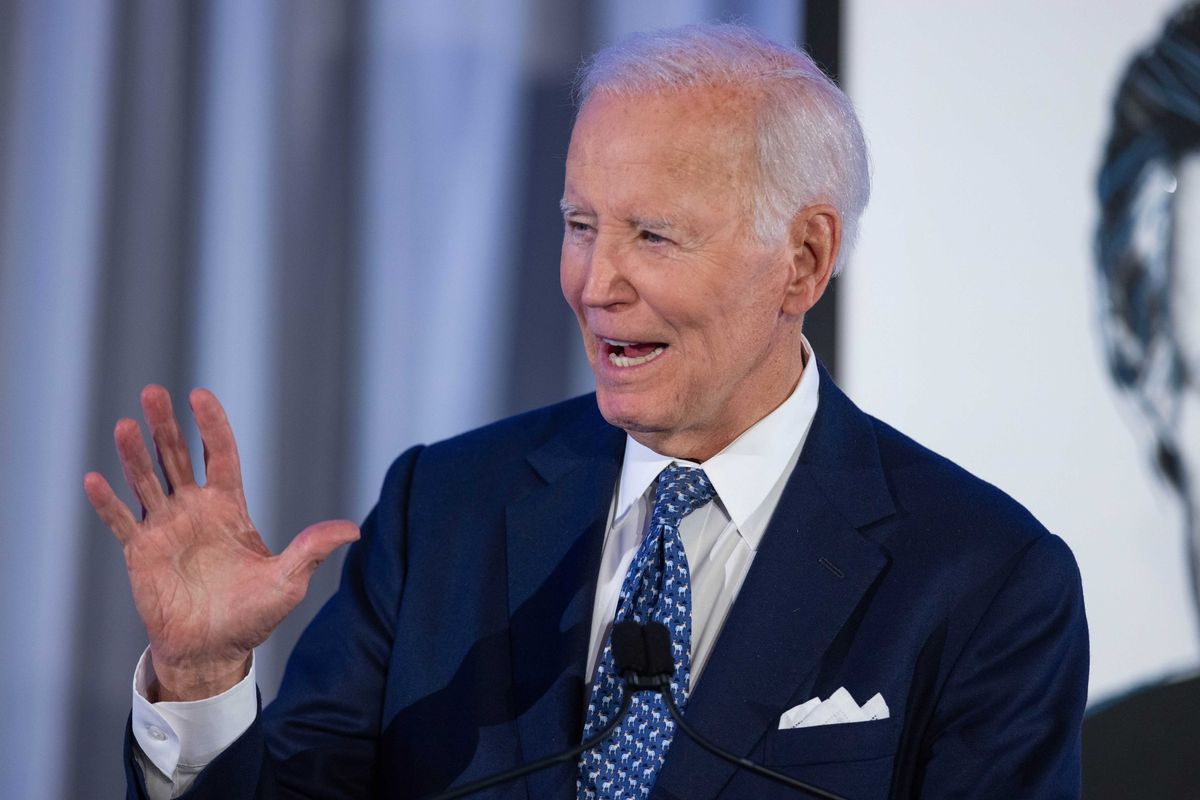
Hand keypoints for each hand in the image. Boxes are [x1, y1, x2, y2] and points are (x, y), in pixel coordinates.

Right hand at [84, 386, 359, 700]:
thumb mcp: (288, 580)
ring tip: (124, 425)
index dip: (211, 426)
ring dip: (134, 454)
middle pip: (177, 457)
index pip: (220, 455)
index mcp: (228, 507)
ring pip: (147, 481)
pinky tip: (94, 479)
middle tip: (153, 392)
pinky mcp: (140, 553)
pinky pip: (121, 522)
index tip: (199, 396)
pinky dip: (107, 503)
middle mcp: (194, 510)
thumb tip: (354, 530)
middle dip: (166, 426)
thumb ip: (313, 549)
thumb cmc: (253, 615)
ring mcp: (165, 529)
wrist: (214, 651)